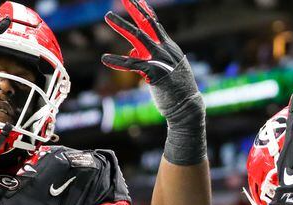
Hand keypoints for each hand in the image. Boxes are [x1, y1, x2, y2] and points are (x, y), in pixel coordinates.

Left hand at [103, 0, 206, 164]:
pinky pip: (132, 65)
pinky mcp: (155, 73)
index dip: (145, 11)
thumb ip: (146, 57)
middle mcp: (166, 50)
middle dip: (135, 9)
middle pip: (147, 24)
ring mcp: (161, 60)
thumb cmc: (174, 90)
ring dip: (122, 25)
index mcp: (169, 48)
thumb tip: (132, 50)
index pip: (155, 25)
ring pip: (139, 38)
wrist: (187, 107)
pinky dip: (117, 62)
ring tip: (108, 16)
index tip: (137, 0)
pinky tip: (104, 59)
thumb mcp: (161, 70)